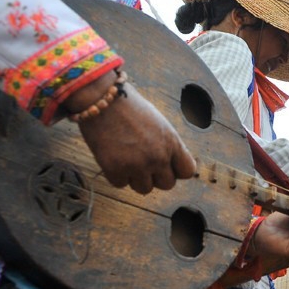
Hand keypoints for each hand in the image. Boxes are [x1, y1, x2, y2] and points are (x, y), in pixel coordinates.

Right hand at [76, 84, 195, 193]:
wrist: (101, 99)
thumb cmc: (130, 108)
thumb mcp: (159, 124)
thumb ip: (168, 146)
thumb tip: (171, 166)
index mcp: (172, 143)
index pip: (187, 171)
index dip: (176, 170)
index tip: (167, 165)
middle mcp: (158, 157)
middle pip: (167, 185)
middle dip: (157, 176)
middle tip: (144, 163)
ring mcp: (137, 165)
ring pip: (144, 189)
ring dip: (136, 178)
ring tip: (127, 159)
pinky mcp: (115, 169)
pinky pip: (120, 184)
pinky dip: (116, 175)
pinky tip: (113, 157)